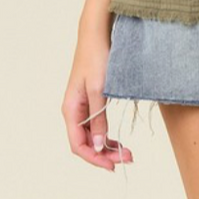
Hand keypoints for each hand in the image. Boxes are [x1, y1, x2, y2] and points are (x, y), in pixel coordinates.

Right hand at [61, 25, 133, 170]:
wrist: (97, 33)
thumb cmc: (97, 57)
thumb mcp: (99, 89)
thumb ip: (98, 118)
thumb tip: (97, 146)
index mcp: (70, 109)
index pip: (78, 145)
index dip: (95, 158)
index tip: (114, 165)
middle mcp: (73, 111)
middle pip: (85, 143)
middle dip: (104, 154)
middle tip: (128, 158)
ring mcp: (82, 106)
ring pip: (91, 136)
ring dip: (107, 146)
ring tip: (127, 152)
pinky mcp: (91, 100)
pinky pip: (96, 125)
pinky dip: (106, 134)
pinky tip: (117, 139)